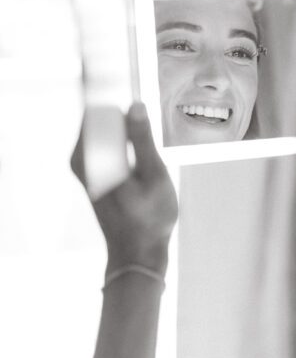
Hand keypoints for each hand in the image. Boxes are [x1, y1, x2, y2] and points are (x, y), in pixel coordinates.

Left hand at [71, 103, 178, 274]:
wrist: (136, 254)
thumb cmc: (149, 217)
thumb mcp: (154, 174)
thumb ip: (142, 138)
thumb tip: (134, 104)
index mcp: (90, 157)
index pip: (97, 109)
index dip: (119, 103)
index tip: (141, 111)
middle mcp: (80, 159)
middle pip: (101, 118)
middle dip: (127, 121)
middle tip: (149, 147)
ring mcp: (83, 167)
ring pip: (106, 131)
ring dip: (128, 135)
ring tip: (147, 160)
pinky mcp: (90, 173)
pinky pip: (105, 145)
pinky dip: (124, 146)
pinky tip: (141, 165)